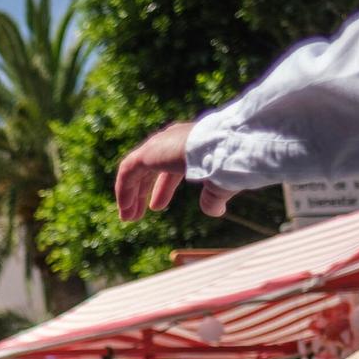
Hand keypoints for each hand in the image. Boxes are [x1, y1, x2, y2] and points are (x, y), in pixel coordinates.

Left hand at [114, 121, 234, 222]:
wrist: (232, 147)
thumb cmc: (234, 164)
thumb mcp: (222, 184)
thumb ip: (213, 197)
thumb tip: (214, 212)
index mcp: (192, 144)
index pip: (170, 167)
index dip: (163, 188)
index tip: (156, 207)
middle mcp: (174, 140)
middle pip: (151, 168)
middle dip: (143, 191)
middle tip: (137, 214)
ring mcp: (160, 144)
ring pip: (136, 169)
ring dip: (131, 194)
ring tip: (128, 218)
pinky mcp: (149, 152)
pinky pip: (128, 170)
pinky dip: (124, 189)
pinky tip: (125, 208)